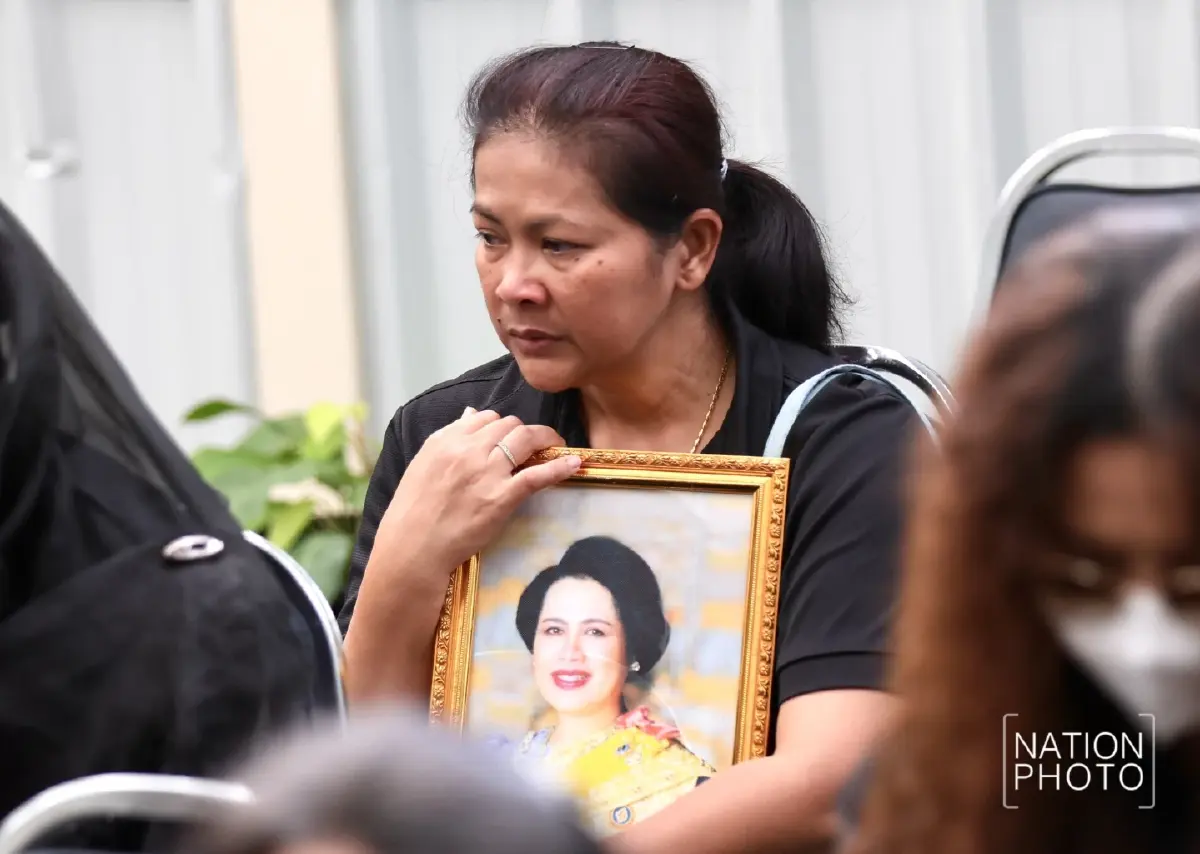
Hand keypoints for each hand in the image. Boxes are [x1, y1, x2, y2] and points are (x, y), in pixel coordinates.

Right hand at [371, 407, 580, 587]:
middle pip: (509, 425)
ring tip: (556, 445)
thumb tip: (471, 413)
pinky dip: (559, 466)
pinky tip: (575, 463)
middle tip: (532, 445)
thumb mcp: (424, 463)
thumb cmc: (414, 510)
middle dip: (523, 432)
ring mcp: (488, 472)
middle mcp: (468, 450)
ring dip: (545, 438)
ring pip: (525, 439)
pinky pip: (537, 475)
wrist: (414, 546)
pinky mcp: (502, 497)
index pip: (485, 417)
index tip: (507, 437)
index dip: (500, 426)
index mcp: (447, 440)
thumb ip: (449, 437)